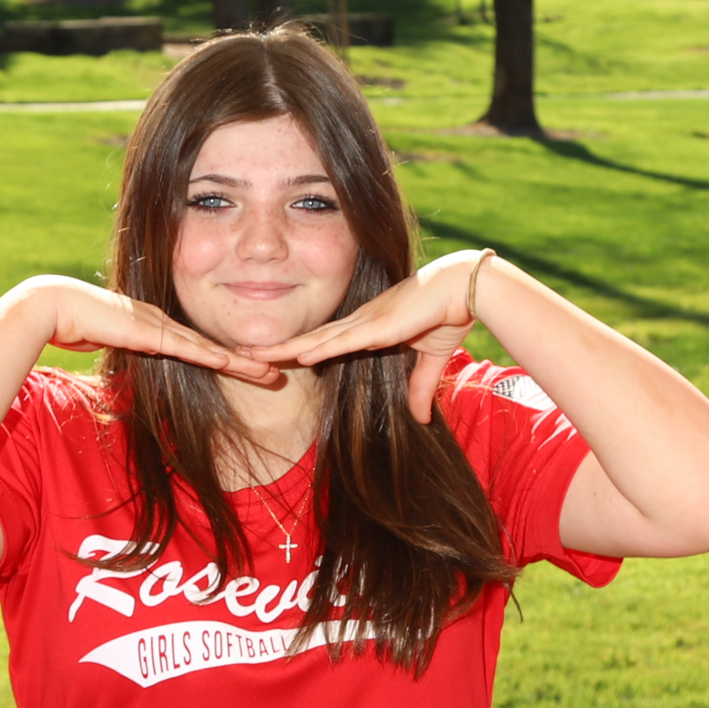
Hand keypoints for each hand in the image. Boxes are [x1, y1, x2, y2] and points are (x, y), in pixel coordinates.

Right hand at [17, 276, 277, 383]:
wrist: (53, 306)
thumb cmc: (71, 323)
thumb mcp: (105, 341)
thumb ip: (122, 349)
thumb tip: (127, 357)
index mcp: (157, 325)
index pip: (202, 345)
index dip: (230, 356)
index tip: (256, 366)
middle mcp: (165, 322)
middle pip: (215, 346)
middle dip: (249, 359)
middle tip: (281, 370)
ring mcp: (159, 326)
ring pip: (210, 350)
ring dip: (242, 364)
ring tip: (273, 374)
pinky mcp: (148, 333)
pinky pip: (186, 349)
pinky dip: (211, 358)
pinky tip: (233, 365)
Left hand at [253, 249, 484, 422]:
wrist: (466, 288)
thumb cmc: (448, 314)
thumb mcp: (430, 359)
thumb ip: (420, 388)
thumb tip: (420, 419)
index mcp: (369, 326)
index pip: (325, 341)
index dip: (297, 348)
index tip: (272, 355)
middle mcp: (360, 322)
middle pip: (310, 339)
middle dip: (277, 347)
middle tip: (242, 354)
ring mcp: (367, 322)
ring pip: (317, 339)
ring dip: (284, 348)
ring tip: (251, 356)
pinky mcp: (380, 327)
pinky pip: (344, 340)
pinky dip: (320, 348)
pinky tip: (297, 354)